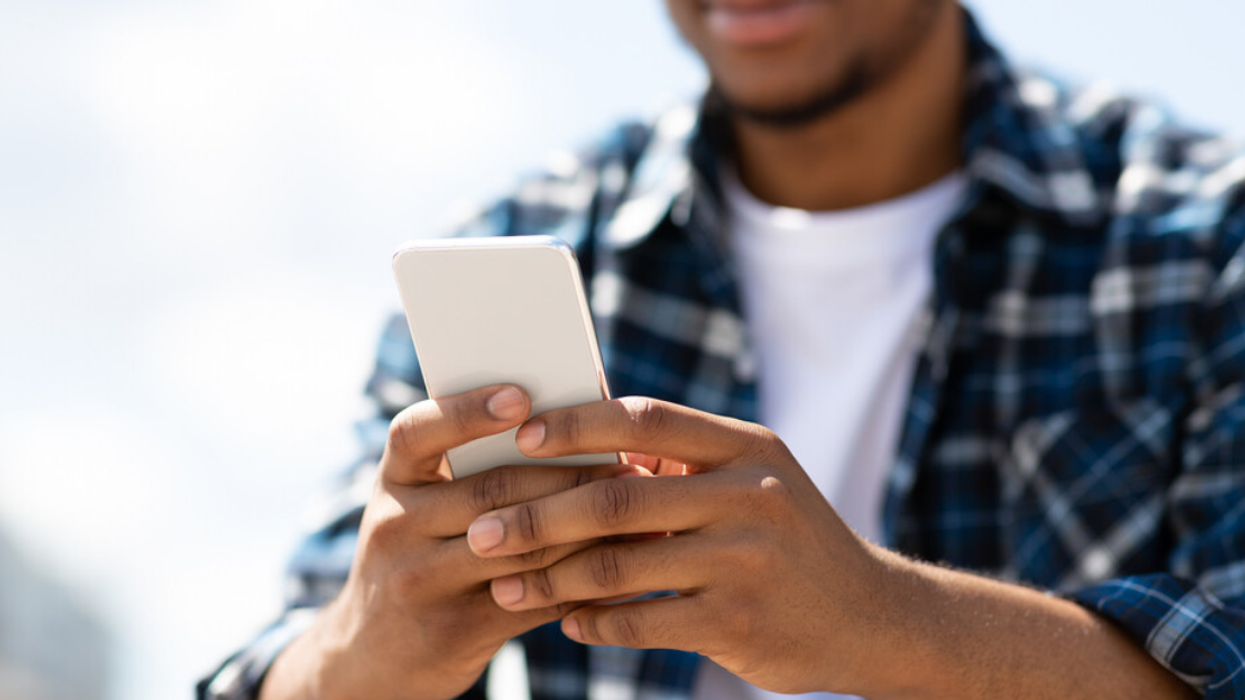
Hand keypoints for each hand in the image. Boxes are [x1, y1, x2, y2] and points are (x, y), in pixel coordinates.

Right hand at [261, 385, 647, 699]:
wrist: (372, 655)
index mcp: (392, 480)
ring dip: (587, 525)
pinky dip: (584, 577)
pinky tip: (624, 563)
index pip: (418, 432)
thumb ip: (470, 468)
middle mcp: (396, 526)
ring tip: (638, 508)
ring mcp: (421, 581)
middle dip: (568, 473)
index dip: (467, 411)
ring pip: (520, 544)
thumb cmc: (419, 554)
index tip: (521, 395)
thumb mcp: (421, 506)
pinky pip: (533, 596)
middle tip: (627, 462)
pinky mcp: (455, 630)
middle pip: (491, 489)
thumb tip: (569, 422)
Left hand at [464, 396, 901, 695]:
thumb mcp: (754, 479)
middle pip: (617, 496)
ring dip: (551, 576)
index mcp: (745, 447)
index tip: (518, 436)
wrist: (871, 615)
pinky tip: (565, 619)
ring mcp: (746, 560)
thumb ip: (681, 461)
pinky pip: (642, 621)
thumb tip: (582, 441)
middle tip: (479, 529)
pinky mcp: (738, 622)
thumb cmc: (790, 538)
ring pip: (620, 564)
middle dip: (537, 515)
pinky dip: (594, 623)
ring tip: (504, 583)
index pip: (645, 418)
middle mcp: (749, 494)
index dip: (575, 425)